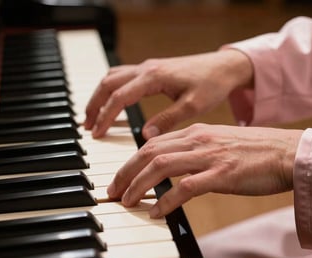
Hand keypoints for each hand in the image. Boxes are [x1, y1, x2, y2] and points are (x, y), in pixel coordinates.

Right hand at [84, 49, 252, 138]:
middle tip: (87, 127)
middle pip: (108, 83)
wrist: (223, 67)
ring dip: (99, 96)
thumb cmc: (212, 84)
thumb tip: (144, 136)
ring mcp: (147, 67)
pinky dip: (110, 89)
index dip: (106, 116)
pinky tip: (110, 102)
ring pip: (112, 77)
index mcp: (154, 77)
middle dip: (94, 105)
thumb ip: (167, 120)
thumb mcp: (192, 106)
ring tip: (93, 117)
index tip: (97, 134)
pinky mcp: (151, 70)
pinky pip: (122, 76)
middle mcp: (146, 69)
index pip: (120, 97)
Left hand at [107, 124, 302, 217]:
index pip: (151, 144)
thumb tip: (169, 170)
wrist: (285, 152)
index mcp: (194, 132)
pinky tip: (156, 213)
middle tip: (111, 192)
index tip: (118, 178)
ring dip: (139, 186)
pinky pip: (186, 187)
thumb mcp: (216, 144)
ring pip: (161, 167)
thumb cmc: (252, 151)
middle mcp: (197, 140)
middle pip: (149, 153)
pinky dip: (167, 201)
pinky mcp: (222, 174)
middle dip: (125, 173)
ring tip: (126, 202)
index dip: (130, 162)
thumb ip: (191, 152)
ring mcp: (209, 156)